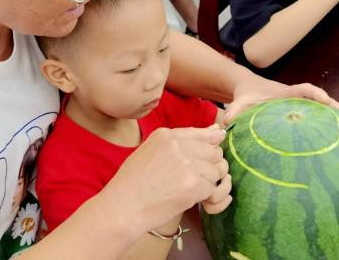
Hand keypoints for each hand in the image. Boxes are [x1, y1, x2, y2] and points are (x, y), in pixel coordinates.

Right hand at [104, 126, 230, 231]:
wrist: (122, 207)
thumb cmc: (132, 183)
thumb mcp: (149, 151)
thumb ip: (180, 141)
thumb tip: (216, 131)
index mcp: (165, 135)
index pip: (201, 134)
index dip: (212, 142)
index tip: (217, 146)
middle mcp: (178, 146)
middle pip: (213, 152)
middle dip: (210, 166)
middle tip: (197, 177)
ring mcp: (186, 165)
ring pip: (216, 171)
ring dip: (207, 182)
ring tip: (189, 189)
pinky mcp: (192, 185)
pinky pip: (211, 188)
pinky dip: (204, 196)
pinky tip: (188, 199)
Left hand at [224, 77, 338, 126]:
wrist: (249, 90)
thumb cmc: (246, 95)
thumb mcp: (239, 101)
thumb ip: (235, 109)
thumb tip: (227, 120)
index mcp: (285, 92)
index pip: (302, 90)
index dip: (314, 94)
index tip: (325, 99)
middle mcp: (299, 98)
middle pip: (324, 102)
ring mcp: (304, 106)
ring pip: (328, 112)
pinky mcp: (305, 115)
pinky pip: (323, 120)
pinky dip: (337, 127)